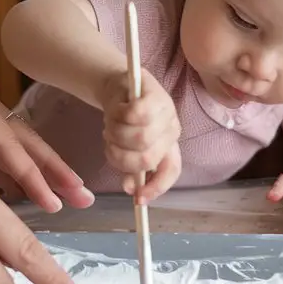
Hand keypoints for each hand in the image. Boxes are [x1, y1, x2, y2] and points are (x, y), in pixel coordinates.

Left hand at [0, 23, 93, 211]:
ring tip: (67, 199)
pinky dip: (12, 174)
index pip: (8, 143)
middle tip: (83, 196)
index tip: (52, 198)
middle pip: (26, 144)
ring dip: (41, 175)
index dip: (31, 173)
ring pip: (15, 152)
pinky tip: (26, 194)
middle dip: (56, 170)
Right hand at [101, 68, 180, 201]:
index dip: (156, 187)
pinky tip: (114, 112)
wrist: (119, 85)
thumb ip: (131, 166)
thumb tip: (130, 188)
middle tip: (110, 145)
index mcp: (169, 146)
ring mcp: (167, 112)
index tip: (137, 198)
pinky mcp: (155, 95)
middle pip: (148, 158)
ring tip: (110, 128)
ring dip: (115, 136)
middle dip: (122, 158)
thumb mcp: (127, 145)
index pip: (171, 170)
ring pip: (139, 138)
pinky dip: (117, 116)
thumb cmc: (124, 118)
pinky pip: (134, 115)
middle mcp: (172, 130)